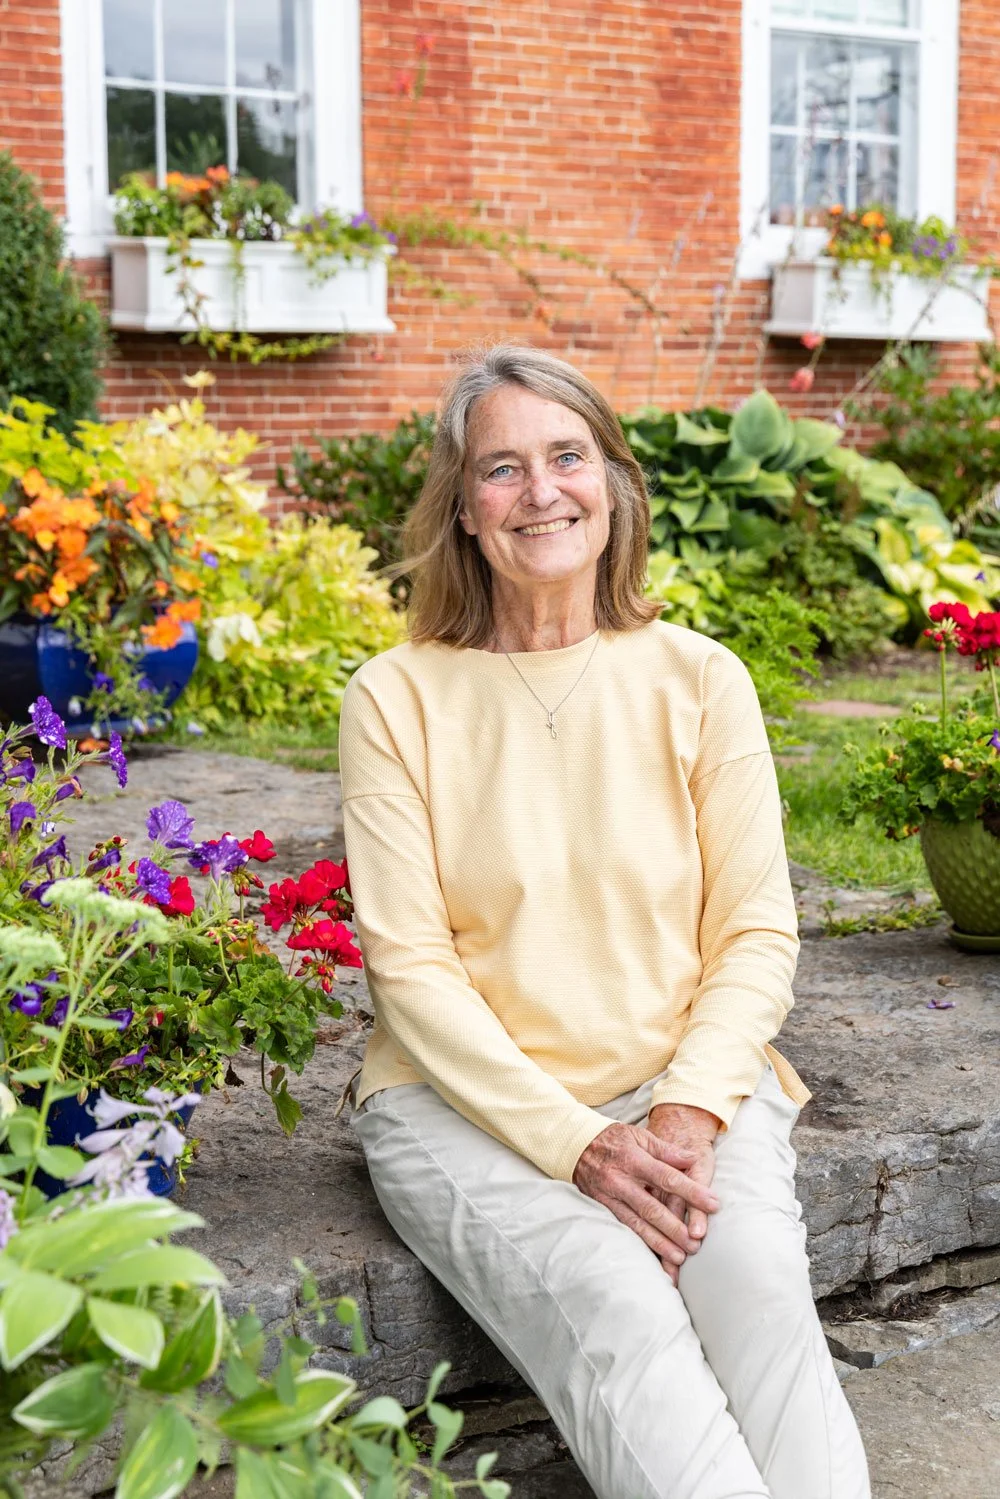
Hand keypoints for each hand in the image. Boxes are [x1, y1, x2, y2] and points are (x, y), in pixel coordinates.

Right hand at [572, 1121, 719, 1272]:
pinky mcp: (602, 1208)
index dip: (691, 1192)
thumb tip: (692, 1159)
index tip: (713, 1204)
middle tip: (696, 1244)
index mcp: (633, 1159)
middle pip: (652, 1208)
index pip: (667, 1177)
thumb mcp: (639, 1136)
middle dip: (675, 1228)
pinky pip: (623, 1228)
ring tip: (679, 1257)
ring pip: (636, 1224)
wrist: (575, 1145)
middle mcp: (620, 1181)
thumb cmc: (614, 1139)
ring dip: (659, 1243)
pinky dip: (640, 1243)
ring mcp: (609, 1197)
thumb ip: (666, 1150)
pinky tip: (654, 1256)